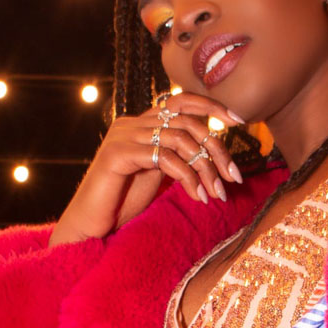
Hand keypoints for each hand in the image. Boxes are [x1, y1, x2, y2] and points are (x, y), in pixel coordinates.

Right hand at [49, 91, 244, 245]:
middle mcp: (131, 123)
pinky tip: (197, 196)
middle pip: (186, 121)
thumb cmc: (122, 204)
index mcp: (141, 124)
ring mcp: (123, 136)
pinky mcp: (117, 154)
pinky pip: (164, 158)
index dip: (211, 106)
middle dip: (216, 148)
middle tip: (234, 176)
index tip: (238, 120)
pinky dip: (187, 177)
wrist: (89, 226)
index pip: (181, 101)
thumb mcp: (157, 176)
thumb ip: (177, 159)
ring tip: (217, 194)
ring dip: (205, 168)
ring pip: (179, 139)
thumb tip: (214, 156)